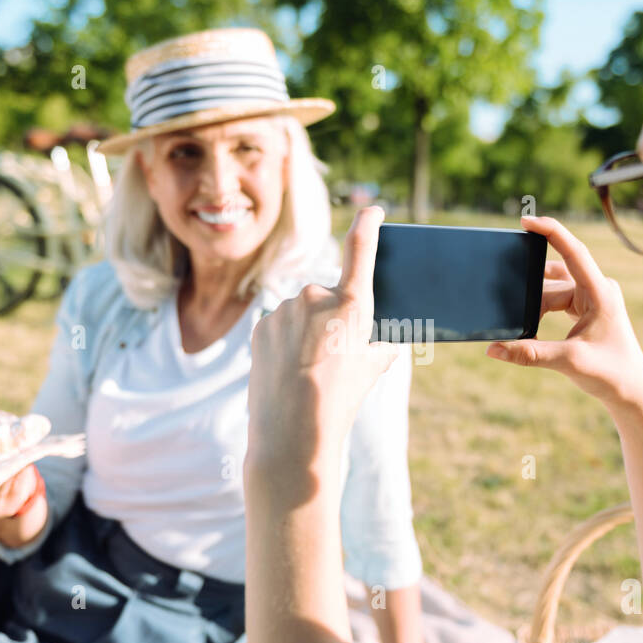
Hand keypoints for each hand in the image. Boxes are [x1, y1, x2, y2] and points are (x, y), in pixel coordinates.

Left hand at [247, 205, 400, 459]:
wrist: (293, 433)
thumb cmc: (341, 400)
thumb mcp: (373, 368)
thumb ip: (378, 342)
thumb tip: (380, 339)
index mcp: (352, 304)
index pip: (361, 249)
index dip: (367, 224)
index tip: (371, 210)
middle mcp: (316, 297)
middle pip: (330, 298)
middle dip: (333, 318)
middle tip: (334, 356)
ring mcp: (285, 310)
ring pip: (303, 313)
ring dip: (307, 332)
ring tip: (309, 369)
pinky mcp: (262, 325)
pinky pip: (280, 326)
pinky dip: (286, 342)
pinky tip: (288, 369)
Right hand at [486, 215, 642, 410]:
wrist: (632, 393)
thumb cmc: (611, 374)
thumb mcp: (567, 362)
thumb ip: (529, 354)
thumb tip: (493, 349)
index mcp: (601, 292)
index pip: (573, 251)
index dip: (550, 231)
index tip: (525, 220)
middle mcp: (598, 289)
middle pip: (554, 279)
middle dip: (531, 295)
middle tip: (510, 307)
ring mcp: (594, 298)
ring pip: (552, 292)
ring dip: (535, 307)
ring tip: (523, 327)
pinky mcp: (588, 309)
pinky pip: (557, 301)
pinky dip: (541, 312)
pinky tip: (530, 329)